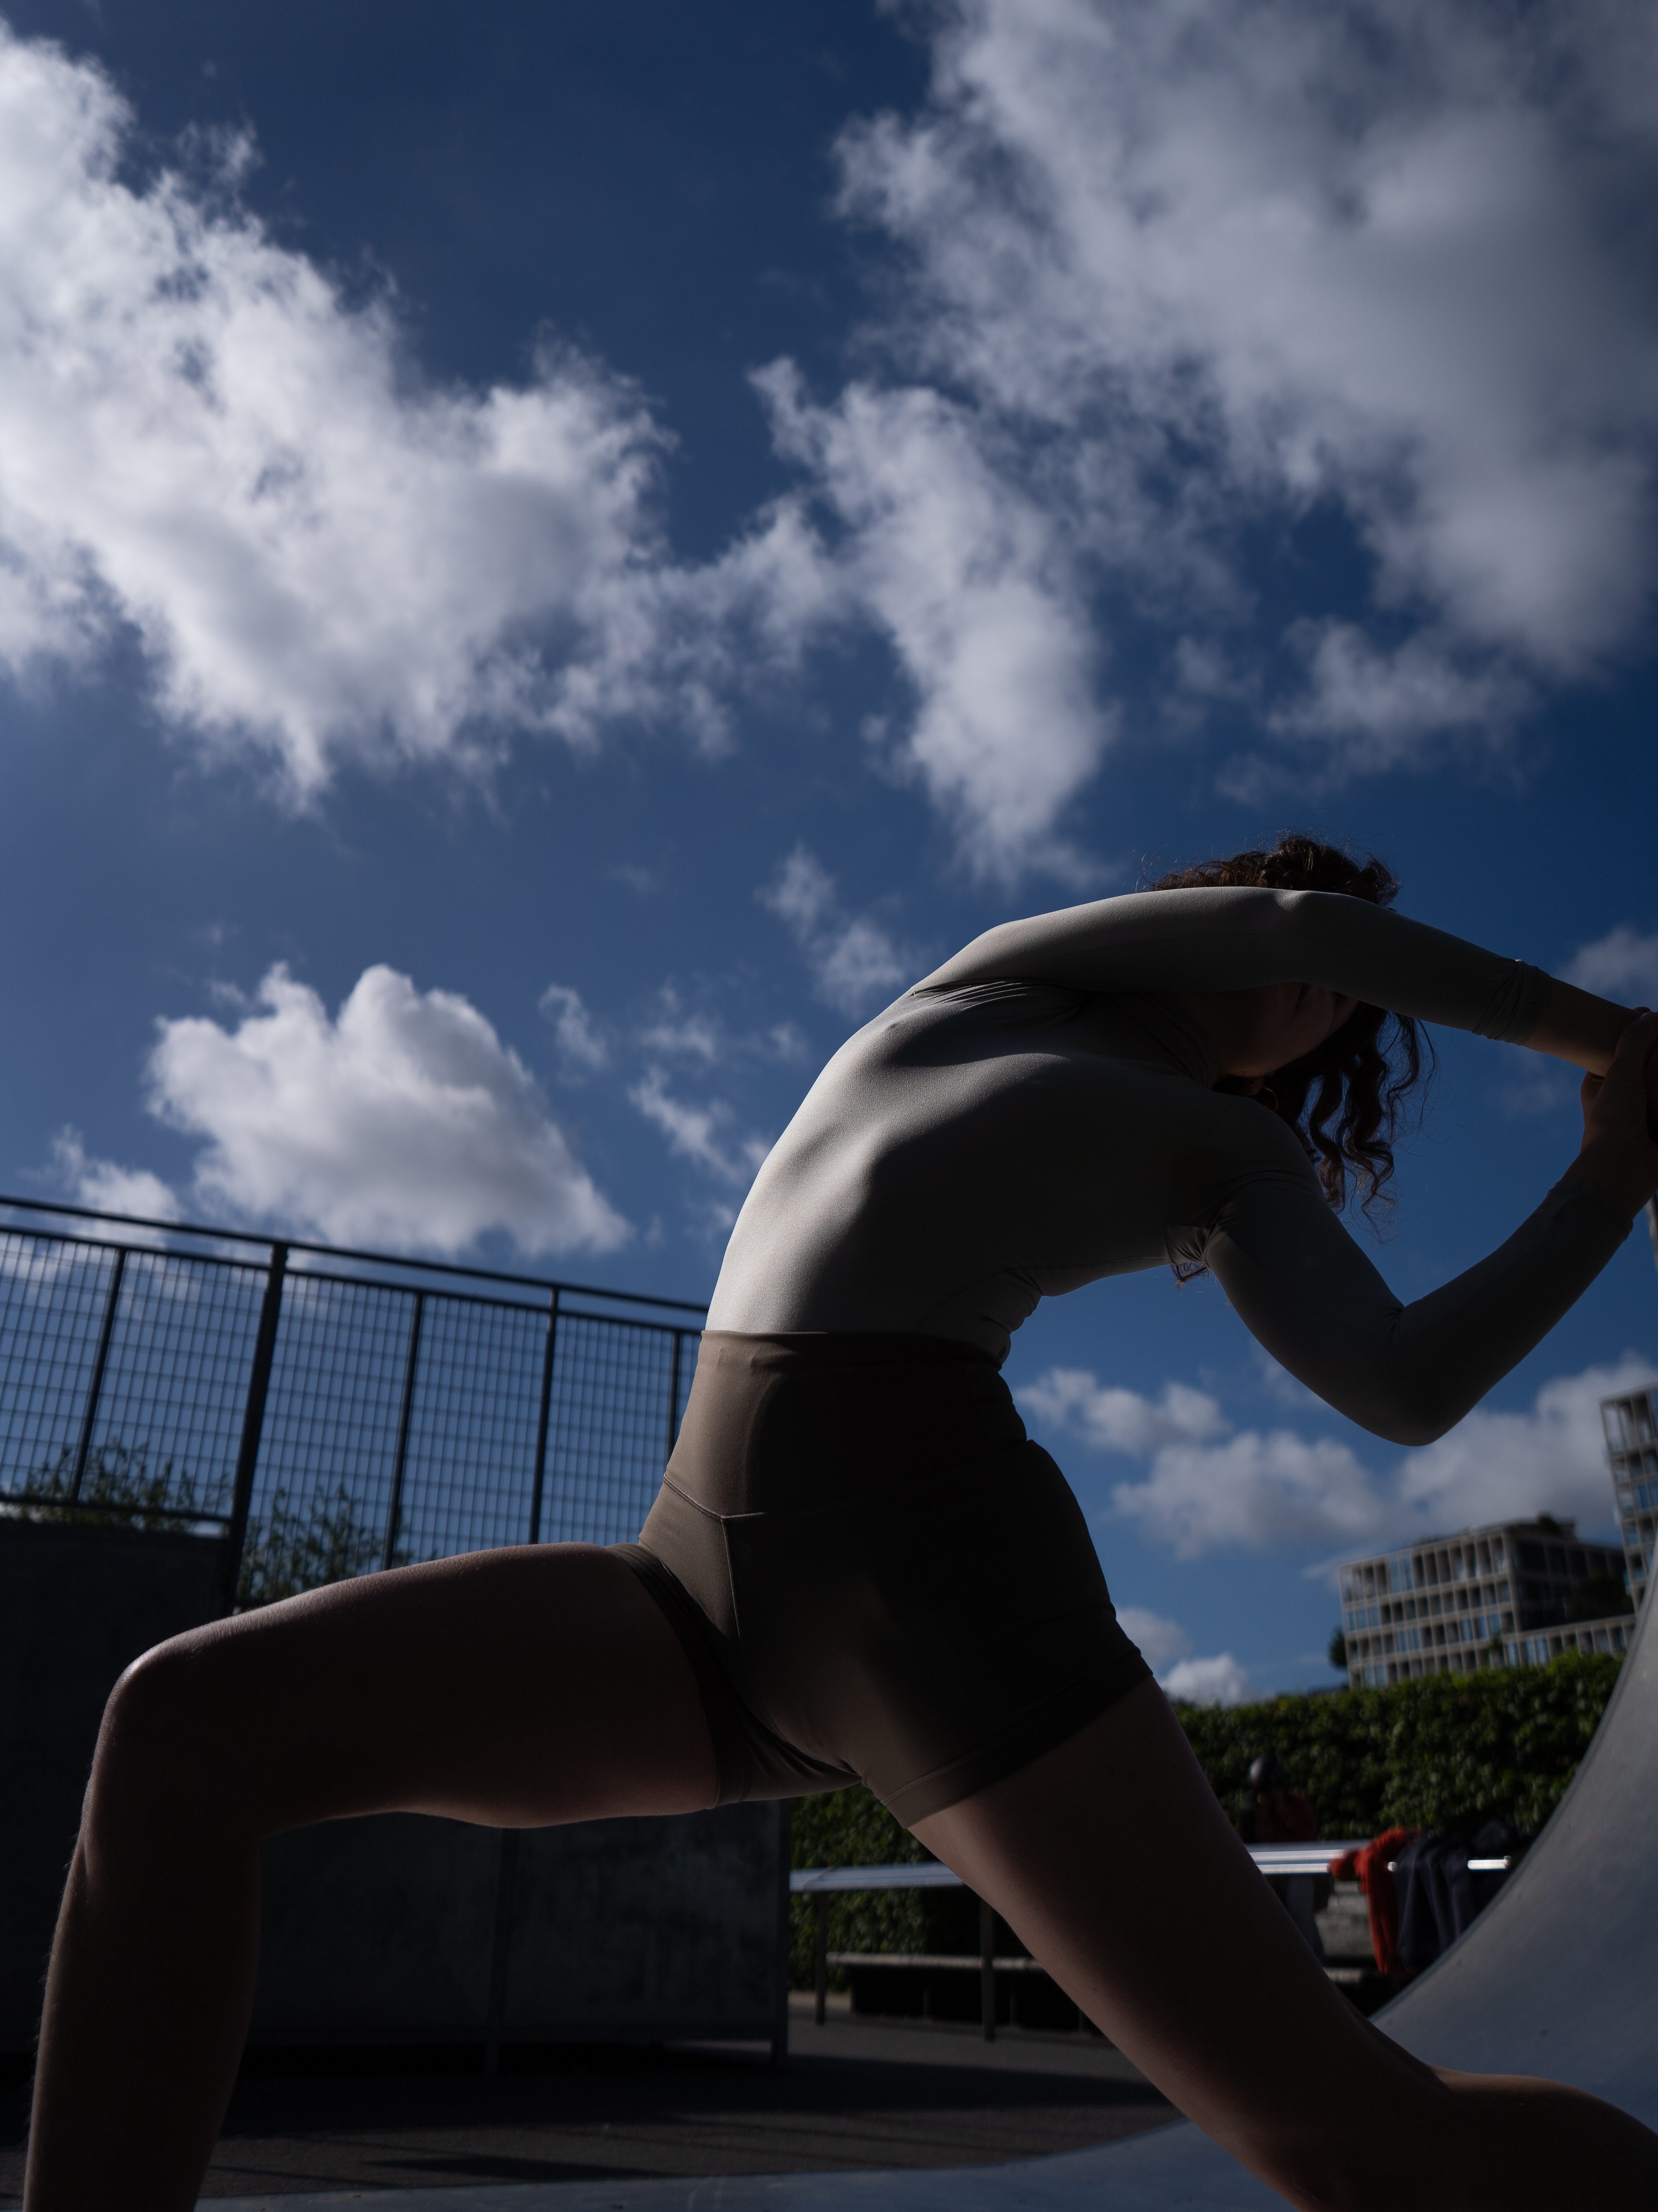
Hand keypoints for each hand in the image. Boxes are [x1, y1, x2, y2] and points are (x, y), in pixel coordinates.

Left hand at [1564, 1008, 1657, 1215]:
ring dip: (1657, 1075)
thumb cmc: (1612, 1123)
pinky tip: (1657, 1114)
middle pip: (1649, 1056)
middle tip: (1654, 1048)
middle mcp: (1626, 1089)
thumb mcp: (1619, 1076)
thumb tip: (1649, 1015)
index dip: (1636, 1027)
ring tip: (1652, 1097)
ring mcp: (1647, 1104)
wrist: (1623, 1170)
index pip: (1621, 1044)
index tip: (1644, 1013)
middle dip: (1654, 1050)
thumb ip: (1633, 1043)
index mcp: (1603, 1077)